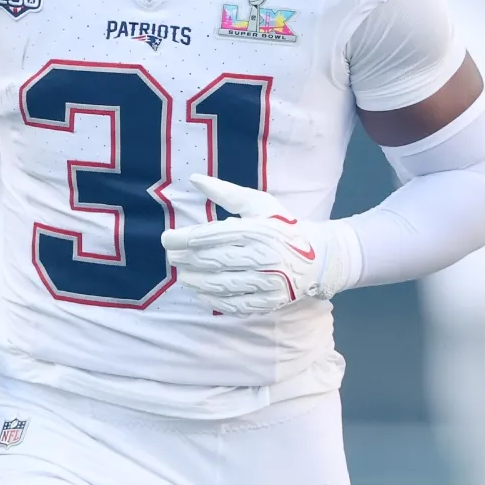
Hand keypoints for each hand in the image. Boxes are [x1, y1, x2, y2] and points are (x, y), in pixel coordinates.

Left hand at [159, 175, 356, 315]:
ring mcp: (267, 282)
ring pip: (221, 284)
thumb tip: (193, 179)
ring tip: (183, 276)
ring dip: (195, 282)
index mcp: (257, 229)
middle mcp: (263, 256)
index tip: (168, 239)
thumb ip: (225, 192)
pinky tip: (201, 293)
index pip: (211, 236)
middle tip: (172, 258)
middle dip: (186, 260)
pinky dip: (213, 301)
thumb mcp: (257, 203)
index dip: (184, 239)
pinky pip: (235, 304)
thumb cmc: (280, 227)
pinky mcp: (269, 302)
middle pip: (213, 261)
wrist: (316, 257)